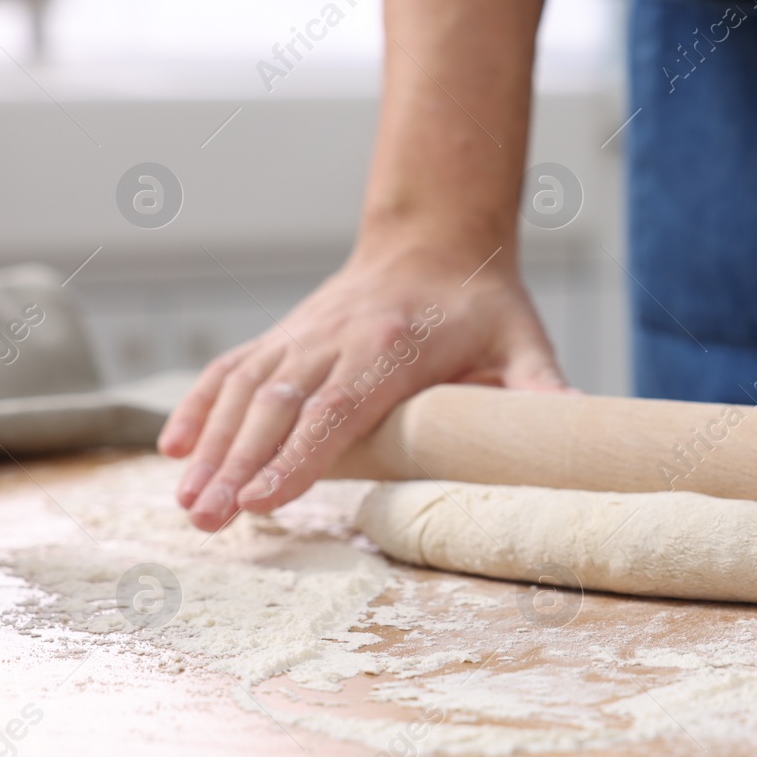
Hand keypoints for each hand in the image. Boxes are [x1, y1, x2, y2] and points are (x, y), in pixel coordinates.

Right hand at [158, 243, 567, 530]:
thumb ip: (543, 388)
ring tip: (189, 502)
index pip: (338, 407)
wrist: (437, 238)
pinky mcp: (285, 336)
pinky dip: (200, 407)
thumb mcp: (524, 342)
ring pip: (245, 391)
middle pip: (278, 407)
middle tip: (210, 519)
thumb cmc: (484, 303)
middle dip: (240, 465)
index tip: (268, 499)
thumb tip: (582, 427)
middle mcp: (335, 338)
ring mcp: (303, 335)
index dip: (300, 454)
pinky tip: (174, 449)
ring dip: (212, 446)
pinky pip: (232, 370)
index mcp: (393, 344)